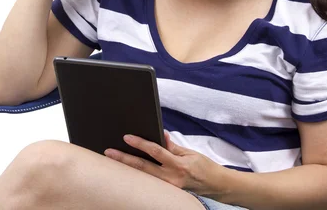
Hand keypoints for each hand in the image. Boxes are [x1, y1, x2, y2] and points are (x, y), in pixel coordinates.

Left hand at [104, 130, 220, 193]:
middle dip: (124, 158)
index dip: (140, 144)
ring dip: (128, 167)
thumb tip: (160, 135)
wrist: (217, 185)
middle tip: (109, 152)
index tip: (127, 137)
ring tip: (114, 159)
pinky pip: (150, 180)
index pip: (156, 152)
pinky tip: (129, 167)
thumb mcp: (191, 153)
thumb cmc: (205, 166)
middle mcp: (171, 178)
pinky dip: (139, 173)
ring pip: (143, 176)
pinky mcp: (167, 191)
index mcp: (179, 165)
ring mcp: (168, 187)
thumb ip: (173, 146)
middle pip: (143, 167)